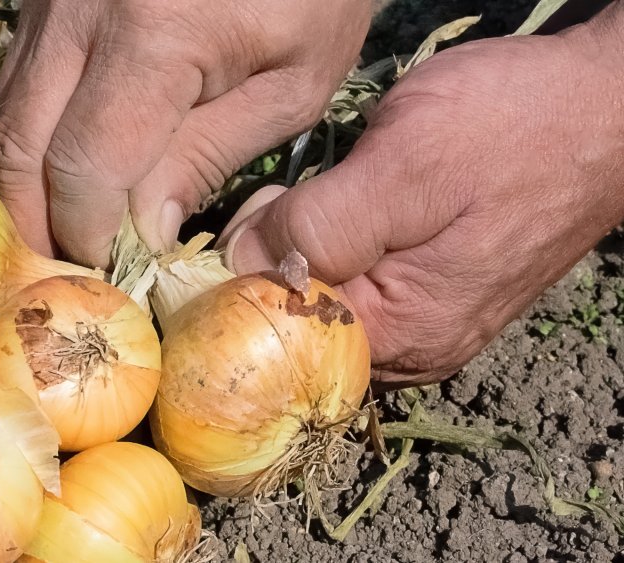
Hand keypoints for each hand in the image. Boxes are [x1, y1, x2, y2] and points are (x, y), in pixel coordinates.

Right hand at [0, 0, 370, 266]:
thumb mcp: (289, 85)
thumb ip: (207, 160)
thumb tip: (140, 236)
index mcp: (154, 34)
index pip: (86, 170)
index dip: (90, 236)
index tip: (115, 272)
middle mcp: (78, 11)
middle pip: (20, 147)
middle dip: (38, 222)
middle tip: (71, 267)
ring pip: (6, 114)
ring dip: (27, 183)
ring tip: (64, 228)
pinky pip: (15, 80)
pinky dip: (31, 136)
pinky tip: (62, 168)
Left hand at [220, 10, 623, 388]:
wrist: (604, 108)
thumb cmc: (512, 129)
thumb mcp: (406, 165)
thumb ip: (318, 226)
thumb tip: (239, 265)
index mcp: (402, 333)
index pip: (280, 340)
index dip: (243, 282)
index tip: (244, 222)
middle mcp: (414, 347)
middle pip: (298, 328)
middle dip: (271, 264)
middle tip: (282, 195)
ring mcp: (427, 323)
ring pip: (325, 302)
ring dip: (302, 251)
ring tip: (319, 193)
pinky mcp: (435, 292)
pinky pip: (359, 286)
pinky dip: (335, 248)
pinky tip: (346, 205)